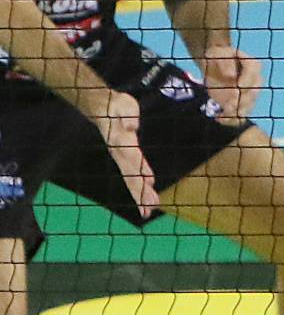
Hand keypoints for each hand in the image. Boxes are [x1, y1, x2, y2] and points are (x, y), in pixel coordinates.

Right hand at [94, 91, 158, 218]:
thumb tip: (132, 126)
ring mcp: (122, 156)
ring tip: (149, 209)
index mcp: (123, 143)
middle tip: (150, 209)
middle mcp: (122, 153)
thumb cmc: (116, 105)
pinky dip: (139, 185)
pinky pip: (132, 173)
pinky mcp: (125, 156)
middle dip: (141, 192)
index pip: (134, 160)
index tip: (150, 184)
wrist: (103, 106)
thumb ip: (128, 115)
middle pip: (132, 175)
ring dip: (141, 194)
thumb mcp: (123, 105)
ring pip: (132, 178)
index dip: (142, 172)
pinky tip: (147, 192)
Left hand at [199, 43, 261, 120]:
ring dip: (238, 110)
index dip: (247, 80)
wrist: (212, 65)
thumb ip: (224, 62)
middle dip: (243, 99)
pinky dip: (233, 117)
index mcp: (251, 64)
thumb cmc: (215, 56)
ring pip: (249, 103)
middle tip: (230, 105)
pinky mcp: (241, 102)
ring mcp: (249, 92)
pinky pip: (241, 111)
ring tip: (225, 115)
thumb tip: (232, 75)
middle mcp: (254, 79)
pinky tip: (222, 119)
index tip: (239, 86)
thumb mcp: (216, 54)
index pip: (254, 71)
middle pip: (255, 90)